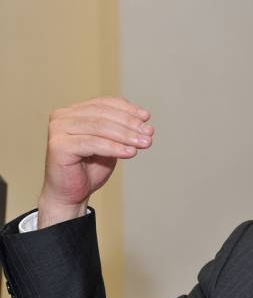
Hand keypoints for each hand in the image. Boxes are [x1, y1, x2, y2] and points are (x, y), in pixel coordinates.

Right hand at [38, 97, 153, 228]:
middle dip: (130, 123)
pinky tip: (130, 152)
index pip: (104, 103)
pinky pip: (93, 143)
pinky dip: (114, 147)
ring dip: (126, 135)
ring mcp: (58, 130)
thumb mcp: (110, 144)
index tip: (146, 117)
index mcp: (74, 112)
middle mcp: (63, 117)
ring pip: (99, 127)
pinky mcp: (59, 146)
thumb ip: (121, 130)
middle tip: (149, 132)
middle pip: (103, 114)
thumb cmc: (89, 168)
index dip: (127, 109)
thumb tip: (144, 119)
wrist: (71, 194)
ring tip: (144, 143)